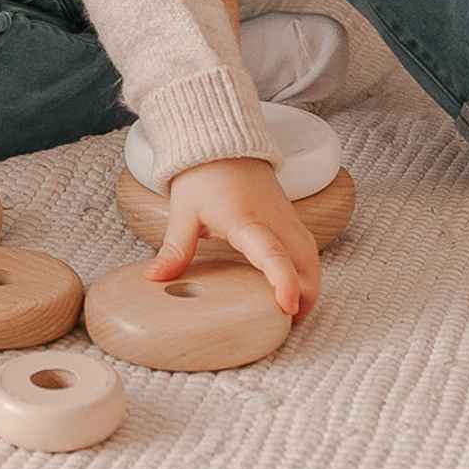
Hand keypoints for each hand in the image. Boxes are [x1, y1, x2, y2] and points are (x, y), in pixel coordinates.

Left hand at [148, 156, 320, 318]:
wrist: (223, 144)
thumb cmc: (204, 175)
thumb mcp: (184, 212)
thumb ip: (175, 249)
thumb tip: (156, 278)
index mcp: (247, 220)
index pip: (272, 253)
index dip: (283, 282)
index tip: (287, 307)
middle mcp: (275, 222)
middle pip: (306, 267)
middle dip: (302, 300)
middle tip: (279, 325)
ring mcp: (288, 221)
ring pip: (312, 263)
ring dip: (308, 289)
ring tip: (286, 313)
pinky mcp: (292, 221)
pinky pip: (309, 254)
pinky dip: (306, 275)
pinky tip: (289, 289)